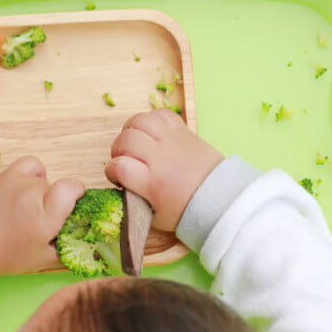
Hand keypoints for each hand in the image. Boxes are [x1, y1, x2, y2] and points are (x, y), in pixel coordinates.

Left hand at [0, 156, 84, 273]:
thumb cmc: (7, 255)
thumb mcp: (44, 261)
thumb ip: (70, 249)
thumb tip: (89, 240)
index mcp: (45, 216)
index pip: (73, 187)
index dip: (77, 195)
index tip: (71, 208)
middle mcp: (33, 194)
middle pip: (59, 187)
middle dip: (56, 203)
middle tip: (41, 221)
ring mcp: (19, 181)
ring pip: (45, 180)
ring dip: (42, 192)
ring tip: (28, 209)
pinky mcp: (7, 175)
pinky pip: (32, 165)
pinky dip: (34, 174)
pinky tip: (27, 189)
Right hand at [106, 109, 223, 231]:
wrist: (219, 199)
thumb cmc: (187, 210)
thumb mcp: (155, 216)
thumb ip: (134, 202)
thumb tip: (119, 189)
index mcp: (153, 183)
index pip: (119, 166)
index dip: (112, 171)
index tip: (117, 177)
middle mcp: (161, 158)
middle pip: (126, 140)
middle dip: (117, 150)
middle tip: (125, 160)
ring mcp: (173, 141)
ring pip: (140, 121)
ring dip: (130, 131)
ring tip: (134, 143)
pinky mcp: (183, 131)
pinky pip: (160, 114)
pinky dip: (150, 120)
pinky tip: (150, 134)